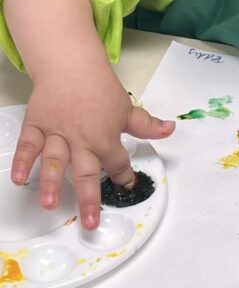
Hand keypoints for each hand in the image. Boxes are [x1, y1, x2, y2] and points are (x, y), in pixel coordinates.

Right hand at [11, 68, 174, 229]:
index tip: (127, 186)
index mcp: (106, 136)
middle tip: (89, 222)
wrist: (72, 65)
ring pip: (56, 161)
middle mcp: (82, 139)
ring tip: (50, 204)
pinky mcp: (38, 126)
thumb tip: (170, 130)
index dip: (124, 175)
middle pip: (87, 171)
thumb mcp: (126, 108)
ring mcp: (58, 134)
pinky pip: (29, 145)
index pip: (118, 162)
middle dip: (89, 198)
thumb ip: (146, 125)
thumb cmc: (100, 88)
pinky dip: (23, 161)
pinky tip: (20, 179)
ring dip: (53, 183)